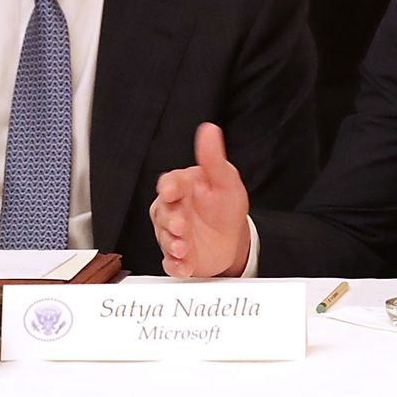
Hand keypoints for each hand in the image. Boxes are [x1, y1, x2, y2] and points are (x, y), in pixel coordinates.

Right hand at [150, 123, 251, 277]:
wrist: (233, 239)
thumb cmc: (225, 206)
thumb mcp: (225, 180)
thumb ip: (213, 158)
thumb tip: (209, 130)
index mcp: (182, 188)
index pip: (170, 183)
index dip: (169, 188)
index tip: (172, 191)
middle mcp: (173, 210)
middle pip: (162, 213)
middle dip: (169, 220)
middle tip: (180, 225)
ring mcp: (174, 234)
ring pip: (164, 238)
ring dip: (172, 244)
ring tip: (184, 248)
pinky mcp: (178, 256)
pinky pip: (171, 262)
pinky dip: (176, 266)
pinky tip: (184, 265)